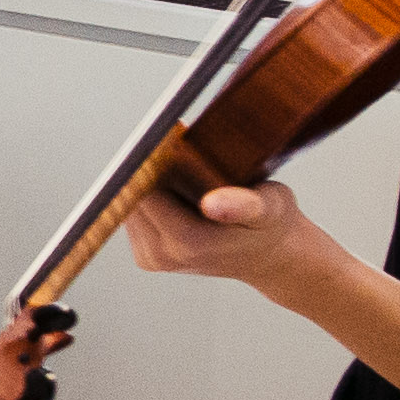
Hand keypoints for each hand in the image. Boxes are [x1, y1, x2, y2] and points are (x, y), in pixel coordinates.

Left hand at [120, 173, 331, 292]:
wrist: (269, 257)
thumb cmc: (271, 223)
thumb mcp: (271, 206)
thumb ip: (244, 204)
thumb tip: (212, 203)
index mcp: (188, 241)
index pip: (143, 189)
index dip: (150, 162)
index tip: (167, 139)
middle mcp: (162, 255)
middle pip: (130, 196)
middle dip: (148, 172)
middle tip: (178, 154)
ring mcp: (152, 260)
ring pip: (128, 205)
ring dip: (147, 185)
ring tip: (182, 178)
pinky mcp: (146, 258)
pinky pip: (134, 217)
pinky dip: (150, 200)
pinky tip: (176, 195)